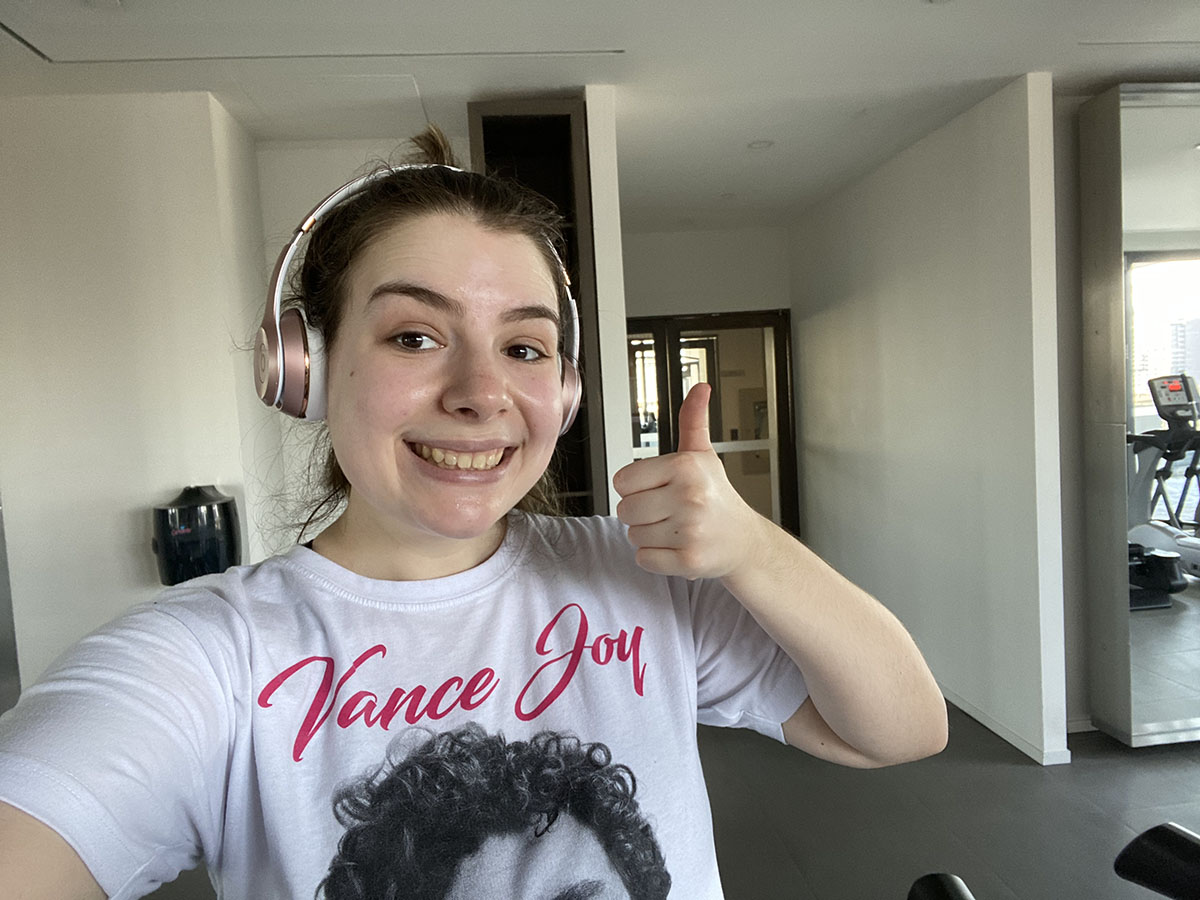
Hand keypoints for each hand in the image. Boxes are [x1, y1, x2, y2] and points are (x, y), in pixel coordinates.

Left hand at [613, 383, 759, 579]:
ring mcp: (690, 530)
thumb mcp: (703, 454)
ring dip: (648, 535)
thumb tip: (700, 388)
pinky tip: (676, 546)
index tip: (657, 489)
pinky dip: (655, 557)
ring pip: (633, 536)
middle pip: (625, 510)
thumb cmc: (717, 496)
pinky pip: (644, 559)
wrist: (744, 540)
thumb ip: (693, 420)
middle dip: (640, 513)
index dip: (635, 487)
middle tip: (666, 511)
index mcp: (686, 466)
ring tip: (674, 527)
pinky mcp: (689, 560)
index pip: (623, 481)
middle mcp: (689, 497)